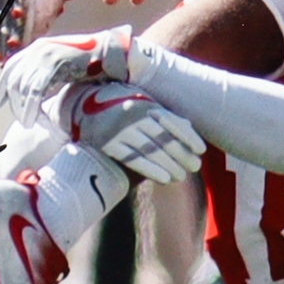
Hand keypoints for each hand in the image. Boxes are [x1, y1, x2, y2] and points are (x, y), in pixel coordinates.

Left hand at [0, 25, 134, 125]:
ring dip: (24, 109)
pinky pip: (36, 91)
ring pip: (23, 88)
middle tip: (23, 121)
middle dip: (15, 104)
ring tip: (31, 124)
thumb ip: (49, 73)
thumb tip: (36, 90)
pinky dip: (35, 107)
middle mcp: (38, 49)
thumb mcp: (65, 65)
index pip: (10, 67)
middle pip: (15, 80)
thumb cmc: (92, 63)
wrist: (111, 54)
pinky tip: (40, 119)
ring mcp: (46, 55)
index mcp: (38, 48)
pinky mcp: (55, 64)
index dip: (2, 87)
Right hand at [56, 80, 204, 183]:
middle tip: (195, 167)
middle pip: (163, 138)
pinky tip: (164, 178)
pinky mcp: (108, 144)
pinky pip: (133, 159)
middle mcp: (133, 116)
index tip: (201, 150)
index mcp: (145, 105)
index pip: (171, 122)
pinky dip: (150, 169)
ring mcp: (120, 130)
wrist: (82, 107)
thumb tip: (190, 127)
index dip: (188, 136)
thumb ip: (164, 117)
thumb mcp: (142, 106)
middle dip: (181, 154)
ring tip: (181, 176)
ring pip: (150, 150)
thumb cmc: (121, 109)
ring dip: (169, 165)